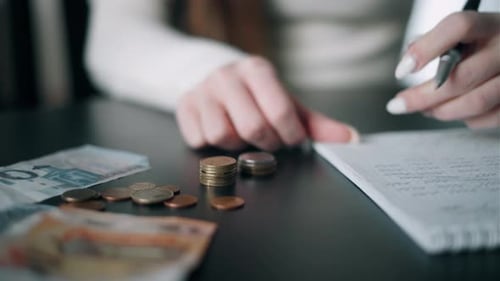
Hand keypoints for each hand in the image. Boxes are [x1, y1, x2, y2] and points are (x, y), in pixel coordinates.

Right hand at [175, 56, 357, 150]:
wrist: (212, 76)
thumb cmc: (255, 95)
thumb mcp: (285, 102)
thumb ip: (314, 123)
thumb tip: (349, 139)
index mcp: (257, 70)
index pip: (279, 111)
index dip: (290, 135)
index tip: (292, 139)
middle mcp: (227, 77)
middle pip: (251, 127)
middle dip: (265, 143)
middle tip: (268, 140)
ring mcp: (202, 91)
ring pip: (222, 136)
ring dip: (237, 145)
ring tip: (242, 135)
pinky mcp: (183, 107)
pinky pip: (199, 140)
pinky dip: (213, 146)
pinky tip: (221, 132)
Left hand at [387, 12, 499, 127]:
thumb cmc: (481, 45)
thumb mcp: (462, 36)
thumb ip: (434, 42)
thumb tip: (407, 64)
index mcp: (489, 25)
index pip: (458, 27)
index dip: (426, 49)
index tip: (402, 70)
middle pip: (461, 77)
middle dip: (422, 96)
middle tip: (398, 105)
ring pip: (475, 102)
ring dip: (441, 111)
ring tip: (424, 109)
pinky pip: (487, 118)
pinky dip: (463, 119)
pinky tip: (450, 111)